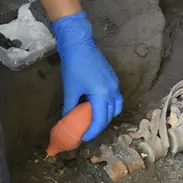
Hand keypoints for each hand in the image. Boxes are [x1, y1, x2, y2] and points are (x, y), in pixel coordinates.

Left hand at [52, 11, 122, 140]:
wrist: (79, 44)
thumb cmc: (73, 66)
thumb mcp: (70, 89)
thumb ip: (69, 108)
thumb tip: (65, 122)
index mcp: (102, 94)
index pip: (100, 120)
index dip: (92, 132)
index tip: (83, 139)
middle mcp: (112, 90)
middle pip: (110, 115)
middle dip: (99, 126)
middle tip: (86, 131)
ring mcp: (115, 83)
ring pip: (116, 106)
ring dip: (107, 116)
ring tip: (93, 120)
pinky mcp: (113, 78)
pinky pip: (115, 97)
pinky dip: (108, 105)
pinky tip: (96, 106)